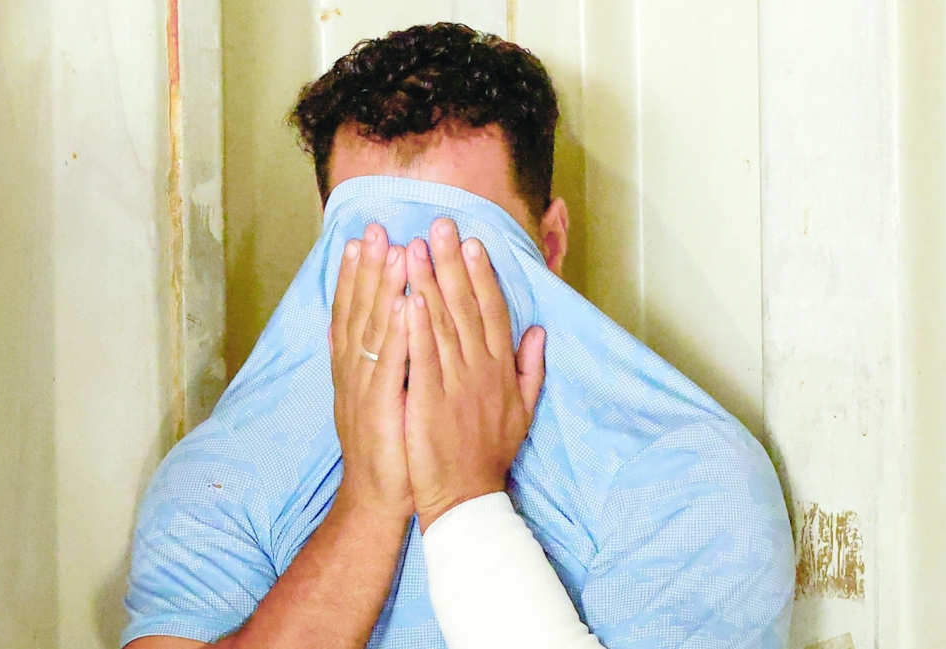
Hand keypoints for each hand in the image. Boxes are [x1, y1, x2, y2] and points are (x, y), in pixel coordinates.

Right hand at [330, 223, 412, 520]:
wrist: (380, 496)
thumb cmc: (389, 445)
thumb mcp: (379, 397)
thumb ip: (380, 359)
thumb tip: (373, 327)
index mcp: (358, 367)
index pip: (355, 311)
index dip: (358, 274)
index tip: (366, 238)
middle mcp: (355, 372)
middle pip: (359, 310)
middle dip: (367, 267)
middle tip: (375, 228)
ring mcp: (365, 389)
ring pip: (372, 329)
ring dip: (381, 288)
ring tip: (392, 250)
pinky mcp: (380, 408)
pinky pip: (390, 365)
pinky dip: (395, 333)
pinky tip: (404, 304)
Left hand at [403, 218, 545, 531]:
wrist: (467, 496)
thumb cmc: (491, 453)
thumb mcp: (524, 410)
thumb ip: (530, 367)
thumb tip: (538, 331)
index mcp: (501, 368)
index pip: (492, 310)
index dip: (482, 274)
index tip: (471, 242)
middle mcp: (481, 368)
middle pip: (466, 305)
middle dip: (452, 262)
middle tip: (439, 224)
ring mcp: (456, 382)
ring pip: (443, 323)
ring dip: (429, 282)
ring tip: (415, 246)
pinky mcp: (430, 399)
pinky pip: (423, 356)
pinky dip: (416, 325)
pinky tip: (406, 296)